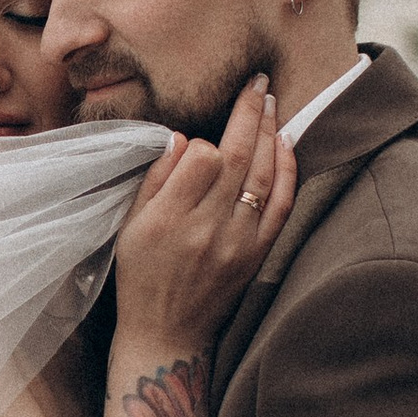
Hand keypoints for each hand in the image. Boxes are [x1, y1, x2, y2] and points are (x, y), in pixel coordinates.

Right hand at [111, 79, 294, 360]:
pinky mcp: (257, 254)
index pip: (201, 160)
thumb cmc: (141, 277)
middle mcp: (206, 230)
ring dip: (270, 132)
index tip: (199, 141)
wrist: (167, 335)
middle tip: (257, 81)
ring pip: (263, 175)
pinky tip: (285, 144)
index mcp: (168, 220)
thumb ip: (155, 180)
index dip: (203, 141)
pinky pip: (281, 204)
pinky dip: (288, 171)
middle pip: (237, 158)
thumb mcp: (129, 227)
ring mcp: (238, 243)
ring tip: (270, 102)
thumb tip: (182, 138)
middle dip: (249, 113)